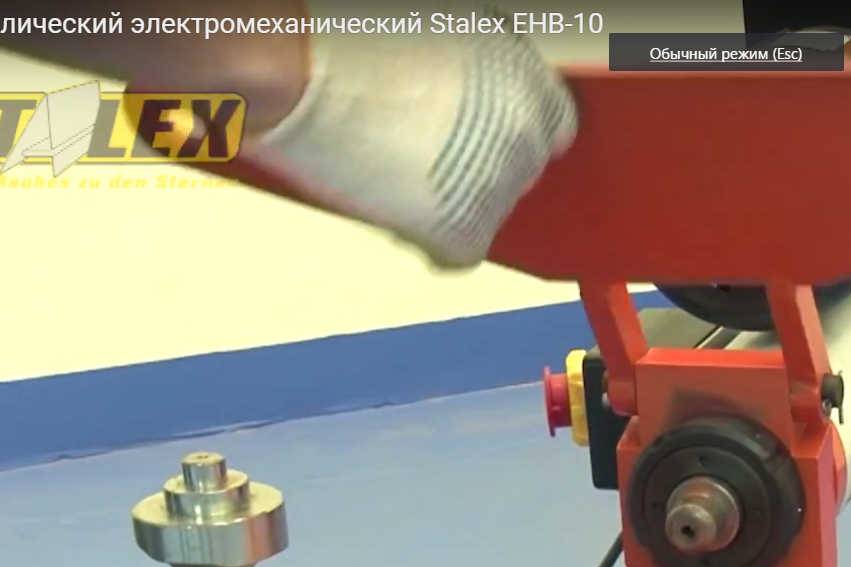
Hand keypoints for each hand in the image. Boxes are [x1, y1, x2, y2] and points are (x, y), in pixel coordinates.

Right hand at [249, 9, 576, 266]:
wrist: (298, 70)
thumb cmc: (349, 38)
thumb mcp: (439, 31)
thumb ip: (475, 66)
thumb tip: (471, 97)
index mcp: (524, 74)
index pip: (553, 124)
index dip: (508, 133)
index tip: (480, 140)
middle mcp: (522, 127)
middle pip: (521, 168)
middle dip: (480, 166)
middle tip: (423, 155)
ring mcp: (496, 180)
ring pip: (490, 210)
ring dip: (453, 201)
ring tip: (394, 173)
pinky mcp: (461, 227)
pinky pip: (461, 252)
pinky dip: (434, 243)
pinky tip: (403, 218)